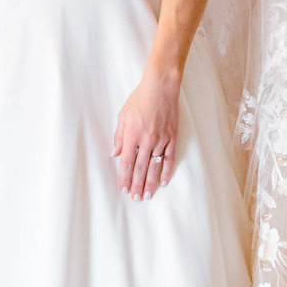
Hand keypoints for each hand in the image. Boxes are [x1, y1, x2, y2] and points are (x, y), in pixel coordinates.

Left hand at [113, 69, 180, 199]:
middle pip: (140, 168)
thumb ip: (119, 136)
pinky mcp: (172, 138)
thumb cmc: (140, 99)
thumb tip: (115, 154)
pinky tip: (163, 182)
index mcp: (132, 135)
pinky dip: (166, 172)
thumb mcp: (123, 116)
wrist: (161, 88)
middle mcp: (146, 140)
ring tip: (146, 195)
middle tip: (135, 198)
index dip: (124, 177)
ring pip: (154, 167)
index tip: (123, 188)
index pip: (126, 162)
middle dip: (136, 185)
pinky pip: (169, 159)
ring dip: (150, 183)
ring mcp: (161, 140)